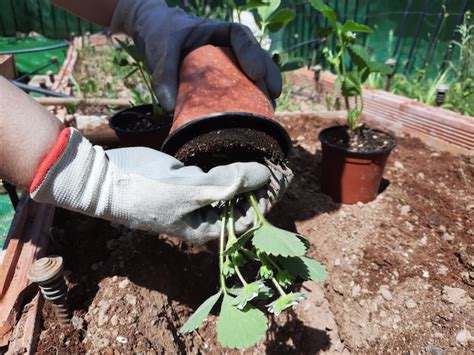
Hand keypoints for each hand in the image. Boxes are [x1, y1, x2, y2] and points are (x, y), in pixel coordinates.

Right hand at [30, 128, 289, 242]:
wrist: (108, 179)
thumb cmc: (148, 193)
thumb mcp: (192, 191)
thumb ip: (230, 184)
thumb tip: (265, 175)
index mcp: (209, 229)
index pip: (250, 218)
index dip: (269, 198)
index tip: (284, 176)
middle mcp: (208, 216)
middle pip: (245, 203)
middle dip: (265, 186)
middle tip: (283, 165)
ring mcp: (199, 197)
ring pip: (234, 187)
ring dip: (251, 174)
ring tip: (270, 157)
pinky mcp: (192, 179)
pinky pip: (219, 174)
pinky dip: (233, 166)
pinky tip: (246, 153)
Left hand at [110, 0, 281, 111]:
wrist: (157, 38)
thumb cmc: (163, 36)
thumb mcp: (162, 48)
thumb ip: (163, 73)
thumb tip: (169, 106)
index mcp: (219, 31)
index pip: (240, 36)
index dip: (251, 53)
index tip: (255, 73)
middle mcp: (230, 48)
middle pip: (257, 57)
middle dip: (269, 75)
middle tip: (273, 93)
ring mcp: (230, 65)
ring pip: (255, 75)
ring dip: (264, 91)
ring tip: (269, 108)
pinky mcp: (226, 82)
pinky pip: (242, 90)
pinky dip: (251, 102)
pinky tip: (255, 117)